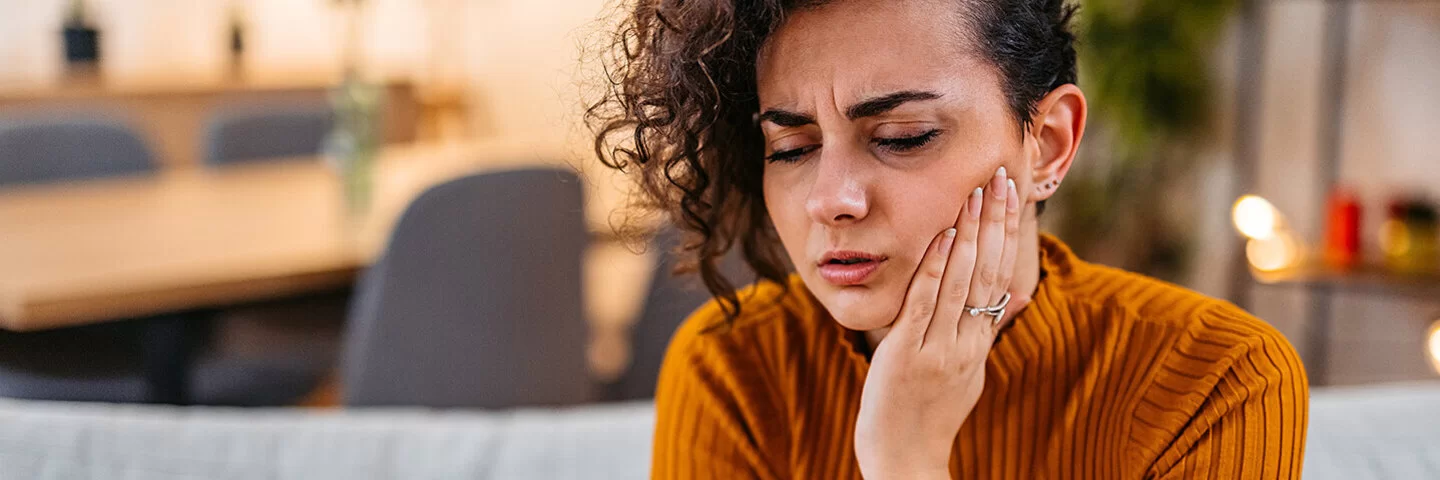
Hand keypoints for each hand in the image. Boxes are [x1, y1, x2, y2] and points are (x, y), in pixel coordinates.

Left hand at [853, 166, 1027, 478]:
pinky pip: (925, 305)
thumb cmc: (928, 416)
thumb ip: (979, 336)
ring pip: (963, 282)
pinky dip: (936, 269)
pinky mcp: (908, 354)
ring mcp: (939, 348)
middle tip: (1002, 176)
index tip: (1011, 195)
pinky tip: (945, 236)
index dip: (1007, 234)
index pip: (1001, 277)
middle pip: (990, 271)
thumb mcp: (966, 374)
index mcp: (979, 344)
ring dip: (971, 232)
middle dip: (996, 221)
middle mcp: (967, 343)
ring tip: (978, 190)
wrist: (905, 460)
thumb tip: (1008, 304)